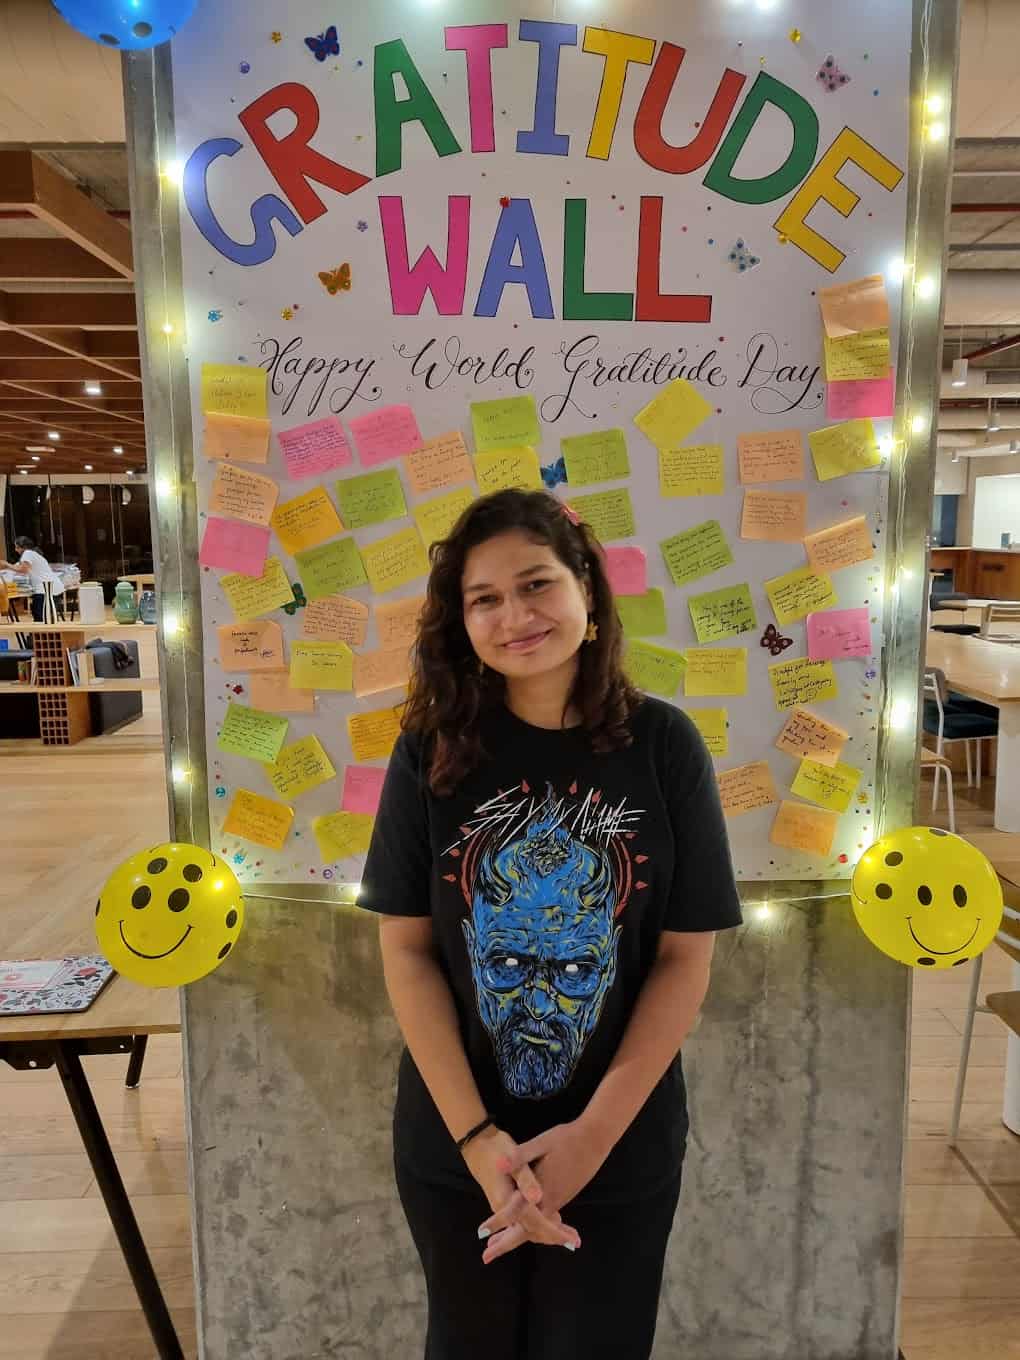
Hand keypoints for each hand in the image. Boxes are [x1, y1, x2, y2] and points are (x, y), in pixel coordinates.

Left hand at [477, 1119, 612, 1261]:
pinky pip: (546, 1221)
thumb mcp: (541, 1143)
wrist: (596, 1139)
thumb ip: (519, 1156)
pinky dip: (532, 1229)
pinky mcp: (563, 1196)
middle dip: (506, 1243)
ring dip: (517, 1236)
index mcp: (542, 1190)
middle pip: (527, 1230)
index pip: (516, 1212)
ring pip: (536, 1227)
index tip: (482, 1233)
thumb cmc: (567, 1139)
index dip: (498, 1222)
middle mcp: (551, 1201)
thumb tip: (498, 1165)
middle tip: (486, 1257)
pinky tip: (525, 1227)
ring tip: (498, 1243)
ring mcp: (559, 1200)